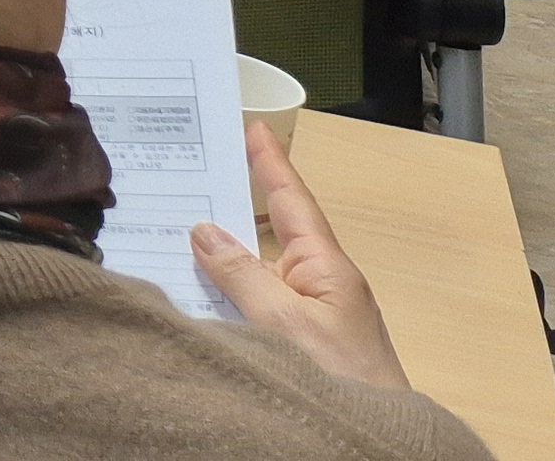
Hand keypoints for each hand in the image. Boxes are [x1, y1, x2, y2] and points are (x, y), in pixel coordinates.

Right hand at [192, 124, 407, 394]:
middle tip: (195, 163)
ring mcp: (311, 313)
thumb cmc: (341, 375)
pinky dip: (228, 284)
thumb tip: (203, 229)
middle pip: (270, 230)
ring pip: (259, 267)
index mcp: (325, 265)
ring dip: (224, 245)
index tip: (252, 124)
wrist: (375, 438)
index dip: (270, 162)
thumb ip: (241, 275)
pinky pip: (256, 299)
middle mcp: (319, 282)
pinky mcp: (300, 340)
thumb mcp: (285, 322)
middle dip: (236, 198)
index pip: (291, 200)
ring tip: (178, 216)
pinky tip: (198, 282)